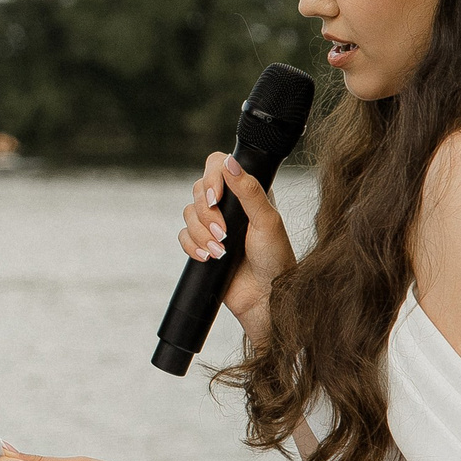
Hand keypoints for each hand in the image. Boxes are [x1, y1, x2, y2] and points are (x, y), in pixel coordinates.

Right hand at [179, 152, 295, 328]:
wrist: (265, 297)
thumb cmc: (275, 259)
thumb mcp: (267, 220)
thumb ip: (249, 190)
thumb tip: (230, 162)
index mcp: (247, 193)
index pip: (218, 166)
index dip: (211, 177)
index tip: (216, 197)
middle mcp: (229, 206)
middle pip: (199, 190)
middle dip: (207, 214)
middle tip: (223, 232)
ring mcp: (214, 225)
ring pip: (188, 213)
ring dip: (202, 234)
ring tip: (221, 251)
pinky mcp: (203, 244)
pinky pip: (184, 236)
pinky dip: (193, 247)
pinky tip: (209, 258)